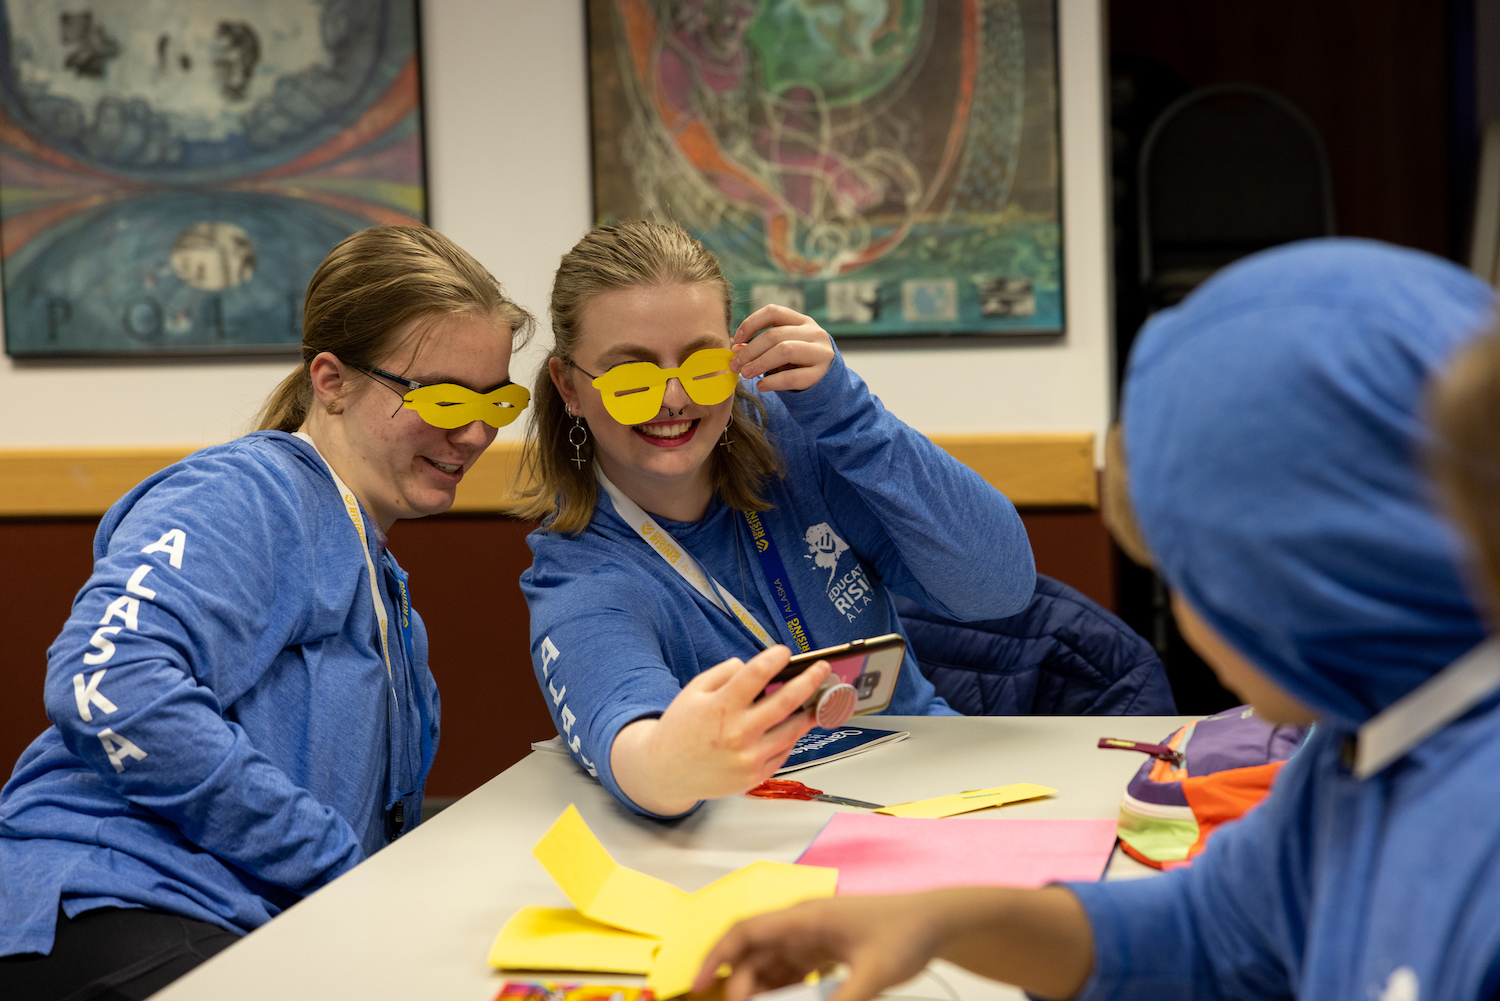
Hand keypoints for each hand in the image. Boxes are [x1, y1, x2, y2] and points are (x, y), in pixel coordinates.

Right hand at [611, 645, 831, 815]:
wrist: (665, 772)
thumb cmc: (680, 729)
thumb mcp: (694, 691)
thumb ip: (724, 674)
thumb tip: (754, 665)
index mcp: (721, 706)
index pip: (757, 673)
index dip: (776, 658)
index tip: (785, 652)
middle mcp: (739, 732)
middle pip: (787, 700)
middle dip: (810, 680)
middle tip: (823, 669)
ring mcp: (749, 757)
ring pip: (793, 730)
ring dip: (809, 711)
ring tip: (817, 699)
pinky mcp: (755, 775)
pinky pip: (784, 751)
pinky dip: (791, 736)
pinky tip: (792, 725)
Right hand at [695, 887, 1094, 1000]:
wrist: (935, 921)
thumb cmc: (905, 933)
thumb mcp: (875, 974)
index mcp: (805, 916)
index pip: (747, 930)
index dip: (717, 954)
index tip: (698, 979)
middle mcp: (801, 923)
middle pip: (754, 952)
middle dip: (740, 984)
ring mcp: (812, 937)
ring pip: (769, 964)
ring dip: (759, 989)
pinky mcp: (824, 951)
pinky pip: (789, 971)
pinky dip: (779, 990)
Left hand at [731, 305, 834, 391]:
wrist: (829, 383)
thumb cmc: (800, 363)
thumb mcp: (782, 349)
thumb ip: (760, 346)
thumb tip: (735, 349)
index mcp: (802, 321)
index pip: (773, 312)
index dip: (752, 322)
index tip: (737, 338)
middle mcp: (814, 333)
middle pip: (775, 335)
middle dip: (750, 350)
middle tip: (736, 365)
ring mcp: (820, 353)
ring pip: (785, 351)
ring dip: (760, 363)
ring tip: (745, 374)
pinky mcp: (821, 374)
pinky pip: (792, 376)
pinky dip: (772, 382)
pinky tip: (761, 386)